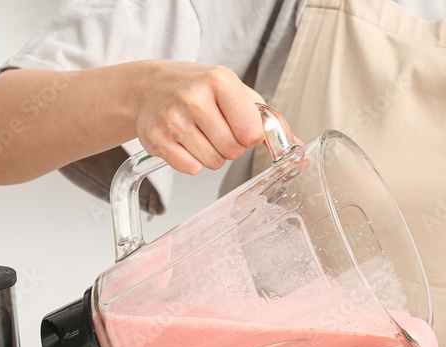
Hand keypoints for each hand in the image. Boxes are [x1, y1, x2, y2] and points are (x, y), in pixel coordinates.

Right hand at [134, 61, 265, 173]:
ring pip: (213, 162)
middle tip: (217, 130)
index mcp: (219, 81)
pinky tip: (185, 142)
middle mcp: (194, 98)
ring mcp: (173, 119)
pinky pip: (192, 168)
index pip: (252, 132)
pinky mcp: (157, 140)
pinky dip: (193, 161)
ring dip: (212, 155)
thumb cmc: (198, 89)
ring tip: (200, 134)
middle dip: (231, 147)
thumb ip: (266, 118)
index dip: (250, 136)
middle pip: (233, 150)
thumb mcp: (234, 91)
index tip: (240, 127)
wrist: (150, 87)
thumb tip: (296, 145)